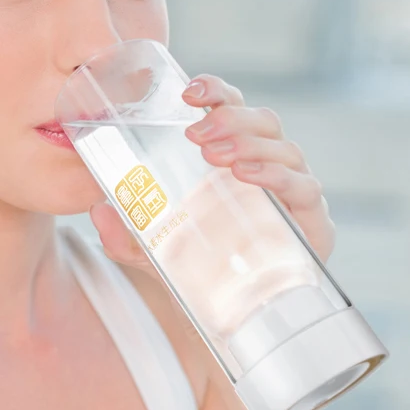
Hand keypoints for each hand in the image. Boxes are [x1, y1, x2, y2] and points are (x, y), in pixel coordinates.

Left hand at [90, 73, 335, 267]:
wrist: (227, 318)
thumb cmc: (195, 266)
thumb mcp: (149, 249)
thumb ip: (123, 232)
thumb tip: (97, 210)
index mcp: (233, 156)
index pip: (231, 108)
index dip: (215, 91)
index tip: (188, 92)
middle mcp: (268, 166)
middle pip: (262, 121)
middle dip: (230, 118)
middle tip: (196, 133)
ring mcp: (292, 192)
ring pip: (285, 148)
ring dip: (250, 145)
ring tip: (217, 157)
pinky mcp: (312, 224)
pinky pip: (305, 188)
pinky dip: (278, 177)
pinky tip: (248, 177)